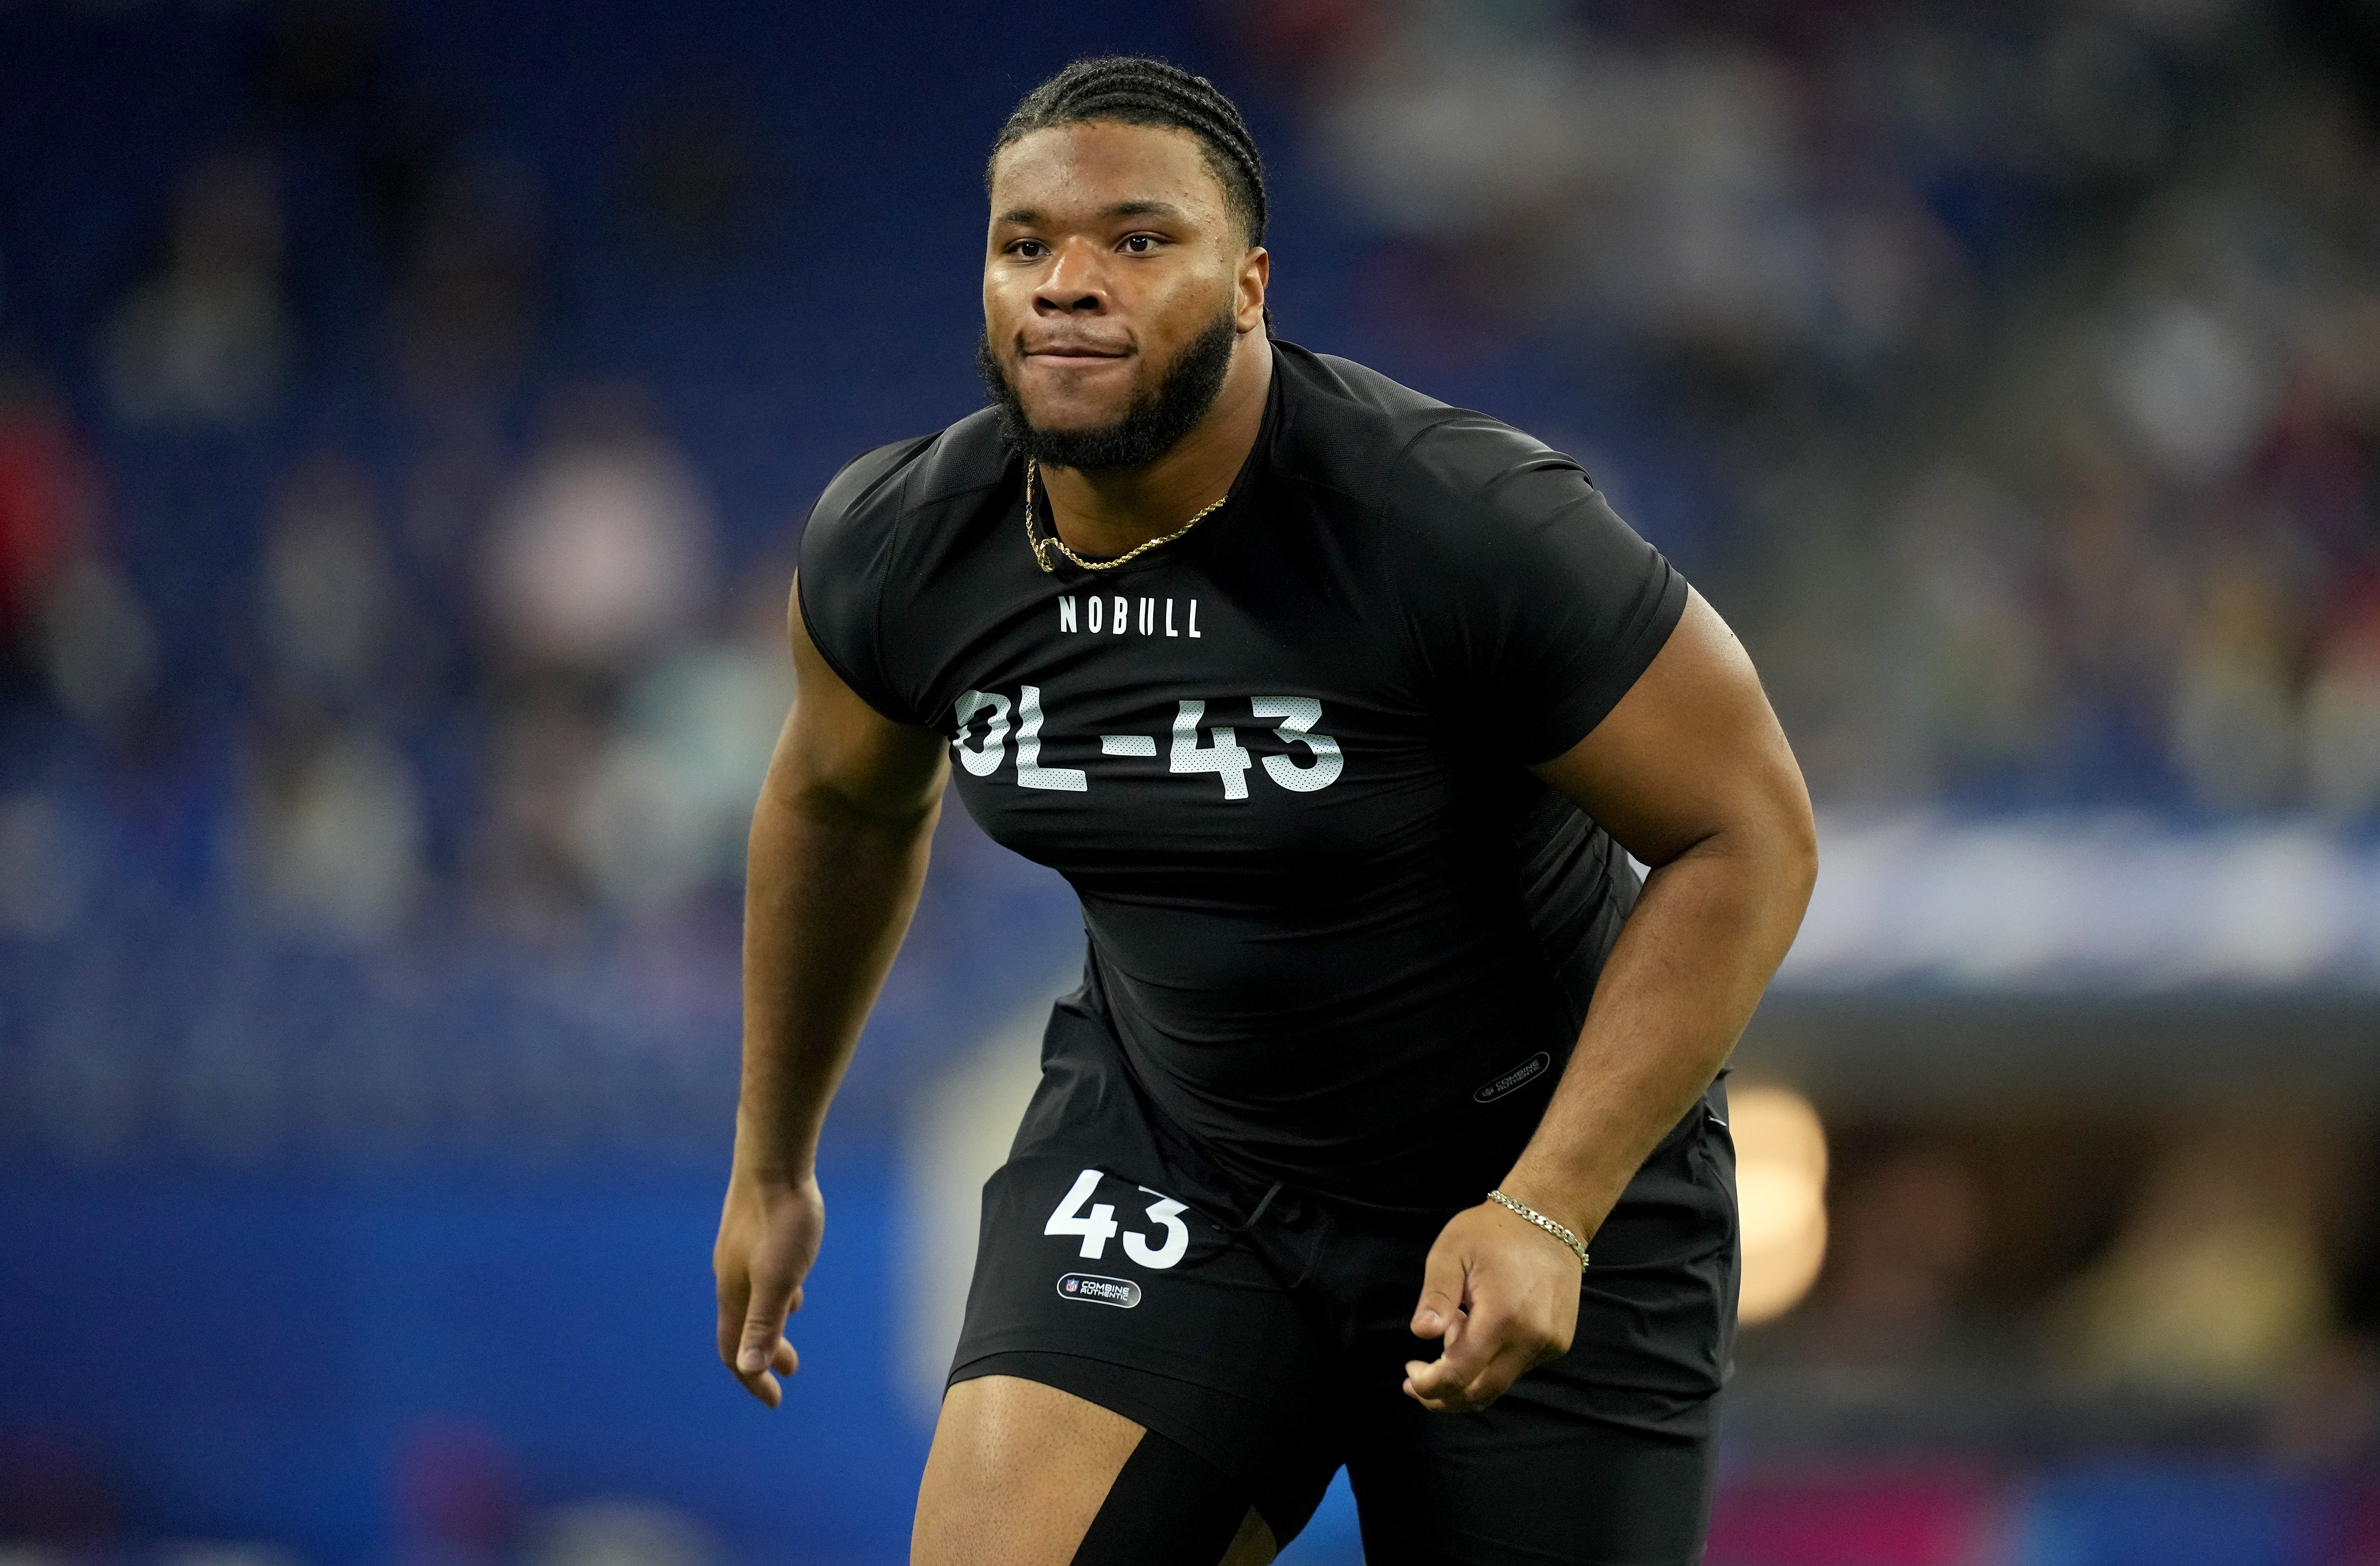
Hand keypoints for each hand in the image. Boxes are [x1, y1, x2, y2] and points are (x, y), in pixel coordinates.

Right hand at [713, 1166, 824, 1407]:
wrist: (774, 1160)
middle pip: (741, 1330)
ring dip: (769, 1327)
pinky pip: (759, 1277)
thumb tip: (748, 1369)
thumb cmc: (782, 1219)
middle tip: (789, 1375)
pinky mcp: (753, 1233)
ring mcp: (740, 1253)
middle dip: (762, 1358)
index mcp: (734, 1294)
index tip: (774, 1401)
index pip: (735, 1351)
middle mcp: (730, 1277)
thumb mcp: (779, 1278)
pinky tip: (792, 1289)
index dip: (751, 1379)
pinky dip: (773, 1297)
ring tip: (788, 1337)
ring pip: (750, 1302)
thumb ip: (763, 1323)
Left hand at [1403, 1200, 1582, 1412]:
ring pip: (1499, 1383)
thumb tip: (1421, 1333)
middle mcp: (1531, 1338)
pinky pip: (1517, 1367)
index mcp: (1502, 1316)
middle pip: (1481, 1393)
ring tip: (1457, 1325)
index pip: (1459, 1375)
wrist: (1550, 1217)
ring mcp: (1549, 1343)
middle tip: (1418, 1383)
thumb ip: (1436, 1295)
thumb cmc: (1493, 1231)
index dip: (1428, 1386)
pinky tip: (1482, 1324)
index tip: (1409, 1376)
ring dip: (1469, 1371)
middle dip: (1444, 1397)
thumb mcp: (1451, 1252)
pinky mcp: (1558, 1343)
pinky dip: (1492, 1360)